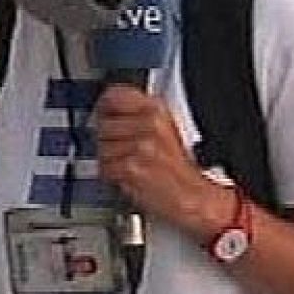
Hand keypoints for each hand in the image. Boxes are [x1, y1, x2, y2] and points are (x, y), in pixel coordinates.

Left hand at [95, 85, 231, 241]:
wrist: (193, 198)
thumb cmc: (180, 170)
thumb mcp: (165, 129)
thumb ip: (138, 115)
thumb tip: (107, 110)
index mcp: (157, 110)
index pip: (114, 96)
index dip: (103, 106)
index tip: (101, 114)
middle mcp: (149, 124)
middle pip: (102, 124)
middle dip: (106, 139)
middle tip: (119, 149)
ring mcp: (139, 145)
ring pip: (101, 147)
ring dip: (109, 160)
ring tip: (127, 165)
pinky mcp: (130, 167)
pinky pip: (104, 168)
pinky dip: (111, 176)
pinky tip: (126, 177)